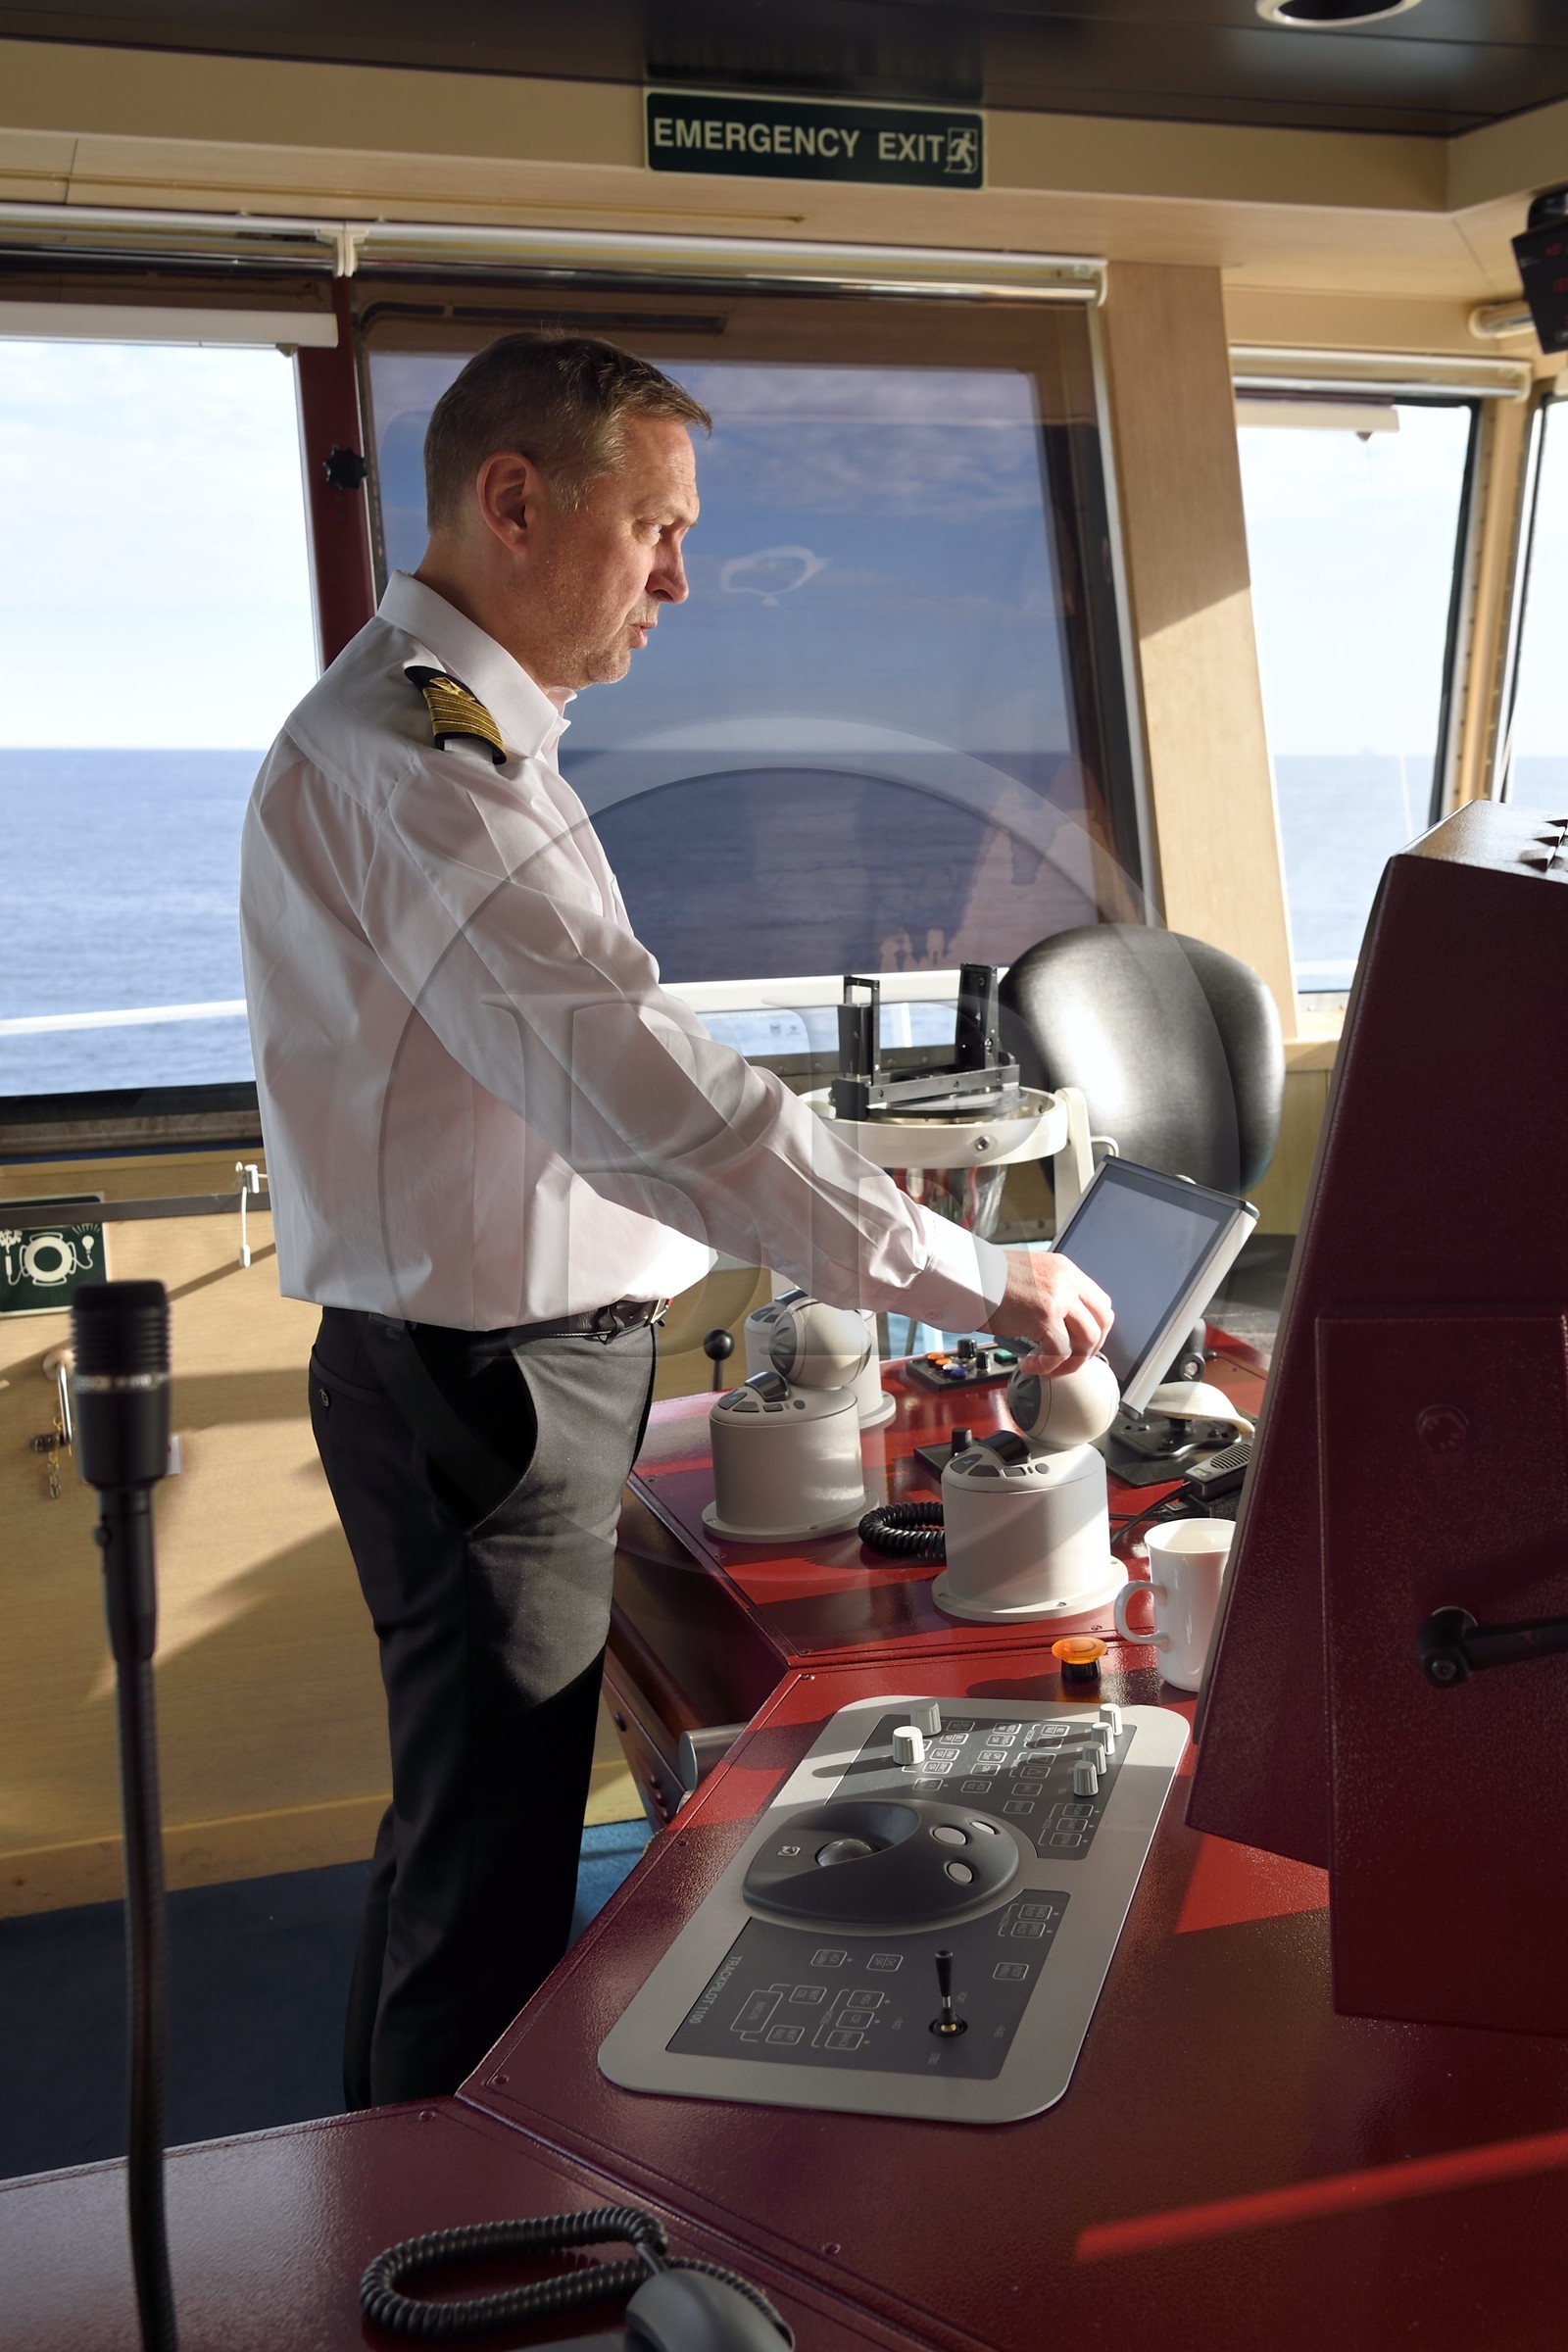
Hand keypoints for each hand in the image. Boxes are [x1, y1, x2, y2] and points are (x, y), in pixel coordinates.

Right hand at [990, 1249, 1112, 1376]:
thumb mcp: (1027, 1276)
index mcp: (1064, 1270)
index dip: (1094, 1328)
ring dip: (1071, 1361)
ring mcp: (1058, 1298)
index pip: (1100, 1302)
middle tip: (1070, 1360)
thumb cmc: (983, 1277)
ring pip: (1088, 1340)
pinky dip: (1048, 1366)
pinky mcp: (1044, 1317)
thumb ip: (1046, 1293)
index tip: (1079, 1342)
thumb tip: (1054, 1325)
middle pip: (1103, 1321)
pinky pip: (1060, 1352)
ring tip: (1049, 1367)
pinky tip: (1030, 1365)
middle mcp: (1066, 1281)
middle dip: (1090, 1348)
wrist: (964, 1275)